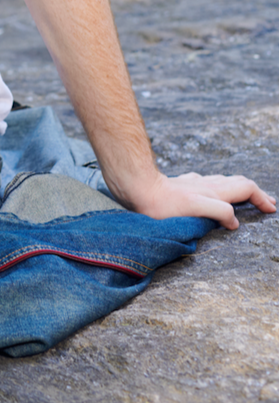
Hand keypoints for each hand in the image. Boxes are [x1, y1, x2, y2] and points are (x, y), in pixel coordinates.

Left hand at [124, 171, 275, 229]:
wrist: (138, 188)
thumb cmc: (163, 204)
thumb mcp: (194, 209)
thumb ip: (218, 211)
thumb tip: (235, 221)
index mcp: (214, 191)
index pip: (246, 188)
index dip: (261, 198)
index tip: (271, 210)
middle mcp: (206, 184)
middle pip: (238, 183)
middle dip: (255, 193)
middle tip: (267, 203)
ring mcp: (194, 183)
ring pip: (223, 182)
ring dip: (238, 189)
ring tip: (245, 197)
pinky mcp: (181, 185)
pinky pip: (206, 183)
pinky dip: (217, 188)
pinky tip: (211, 192)